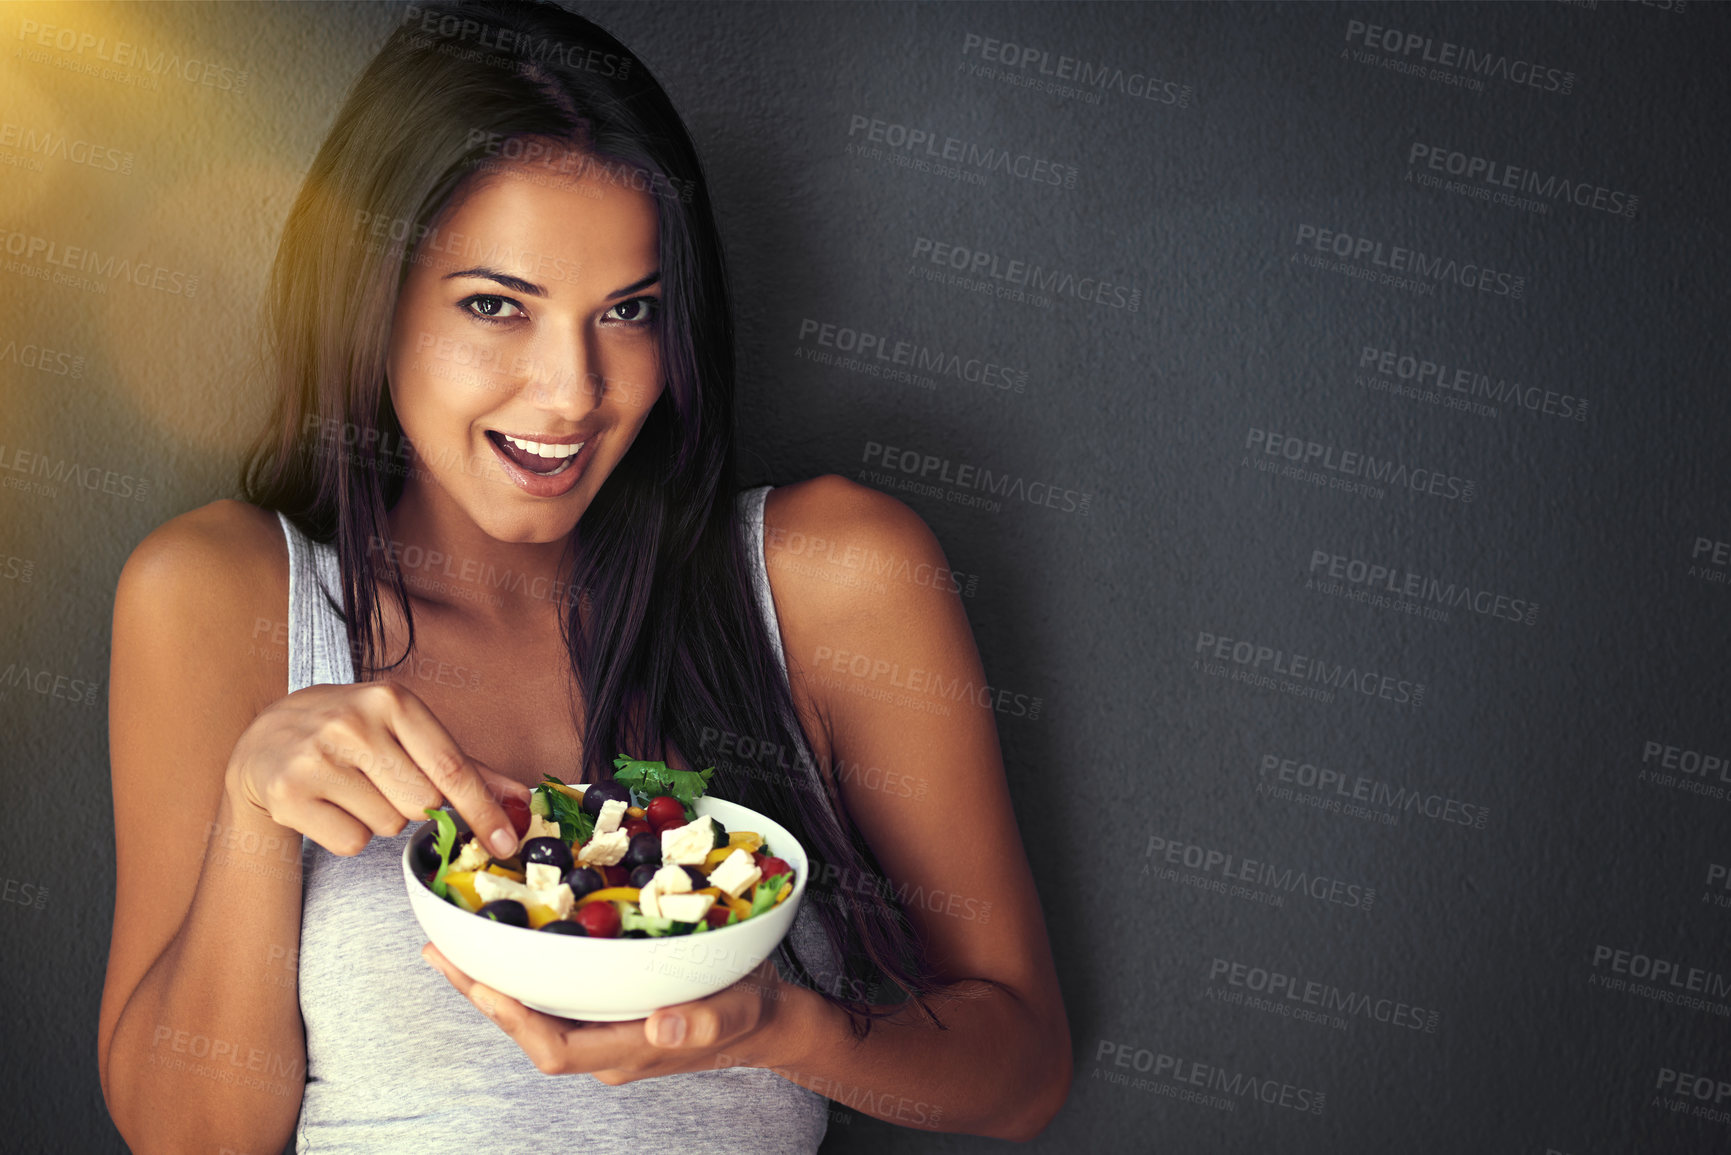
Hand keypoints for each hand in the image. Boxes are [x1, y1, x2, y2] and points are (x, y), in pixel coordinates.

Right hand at [225, 681, 527, 858]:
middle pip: (421, 803)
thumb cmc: (350, 734)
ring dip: (378, 819)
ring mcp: (316, 757)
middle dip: (412, 805)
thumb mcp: (404, 731)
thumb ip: (464, 765)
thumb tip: (519, 799)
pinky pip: (351, 843)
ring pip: (387, 826)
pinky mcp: (287, 793)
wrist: (264, 738)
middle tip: (381, 780)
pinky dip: (347, 835)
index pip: (451, 766)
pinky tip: (327, 805)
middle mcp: (353, 723)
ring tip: (349, 788)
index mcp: (391, 700)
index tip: (506, 843)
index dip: (482, 809)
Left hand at [421, 943, 796, 1082]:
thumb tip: (662, 1028)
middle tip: (440, 951)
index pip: (553, 1047)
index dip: (512, 1019)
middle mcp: (604, 1044)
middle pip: (527, 1027)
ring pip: (535, 1009)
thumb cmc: (751, 1016)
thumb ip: (701, 1022)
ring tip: (457, 942)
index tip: (479, 983)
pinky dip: (526, 966)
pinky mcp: (607, 1005)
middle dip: (482, 993)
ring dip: (494, 979)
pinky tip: (511, 938)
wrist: (767, 1020)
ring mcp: (603, 1026)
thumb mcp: (735, 1013)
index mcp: (624, 1052)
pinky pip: (554, 992)